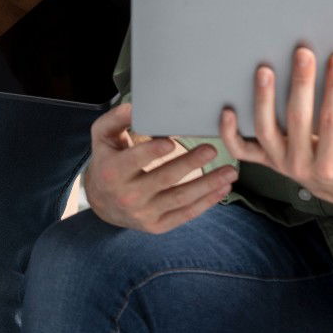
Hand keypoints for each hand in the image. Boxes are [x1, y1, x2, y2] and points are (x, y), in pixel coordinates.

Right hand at [82, 102, 236, 234]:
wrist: (103, 202)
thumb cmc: (107, 160)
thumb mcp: (102, 137)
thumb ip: (116, 119)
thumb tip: (135, 107)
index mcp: (112, 171)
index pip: (134, 160)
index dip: (153, 152)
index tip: (172, 142)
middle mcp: (127, 195)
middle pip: (164, 178)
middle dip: (190, 163)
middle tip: (211, 149)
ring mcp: (144, 213)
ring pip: (180, 198)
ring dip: (208, 185)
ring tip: (229, 172)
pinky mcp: (157, 226)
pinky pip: (185, 214)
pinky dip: (207, 202)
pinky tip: (222, 189)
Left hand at [218, 48, 332, 204]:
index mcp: (332, 166)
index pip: (332, 122)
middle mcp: (301, 166)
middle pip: (297, 121)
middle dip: (301, 84)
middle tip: (303, 53)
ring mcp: (278, 162)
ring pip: (265, 131)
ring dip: (263, 99)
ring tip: (265, 70)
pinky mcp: (263, 159)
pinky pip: (241, 149)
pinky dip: (229, 132)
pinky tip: (227, 109)